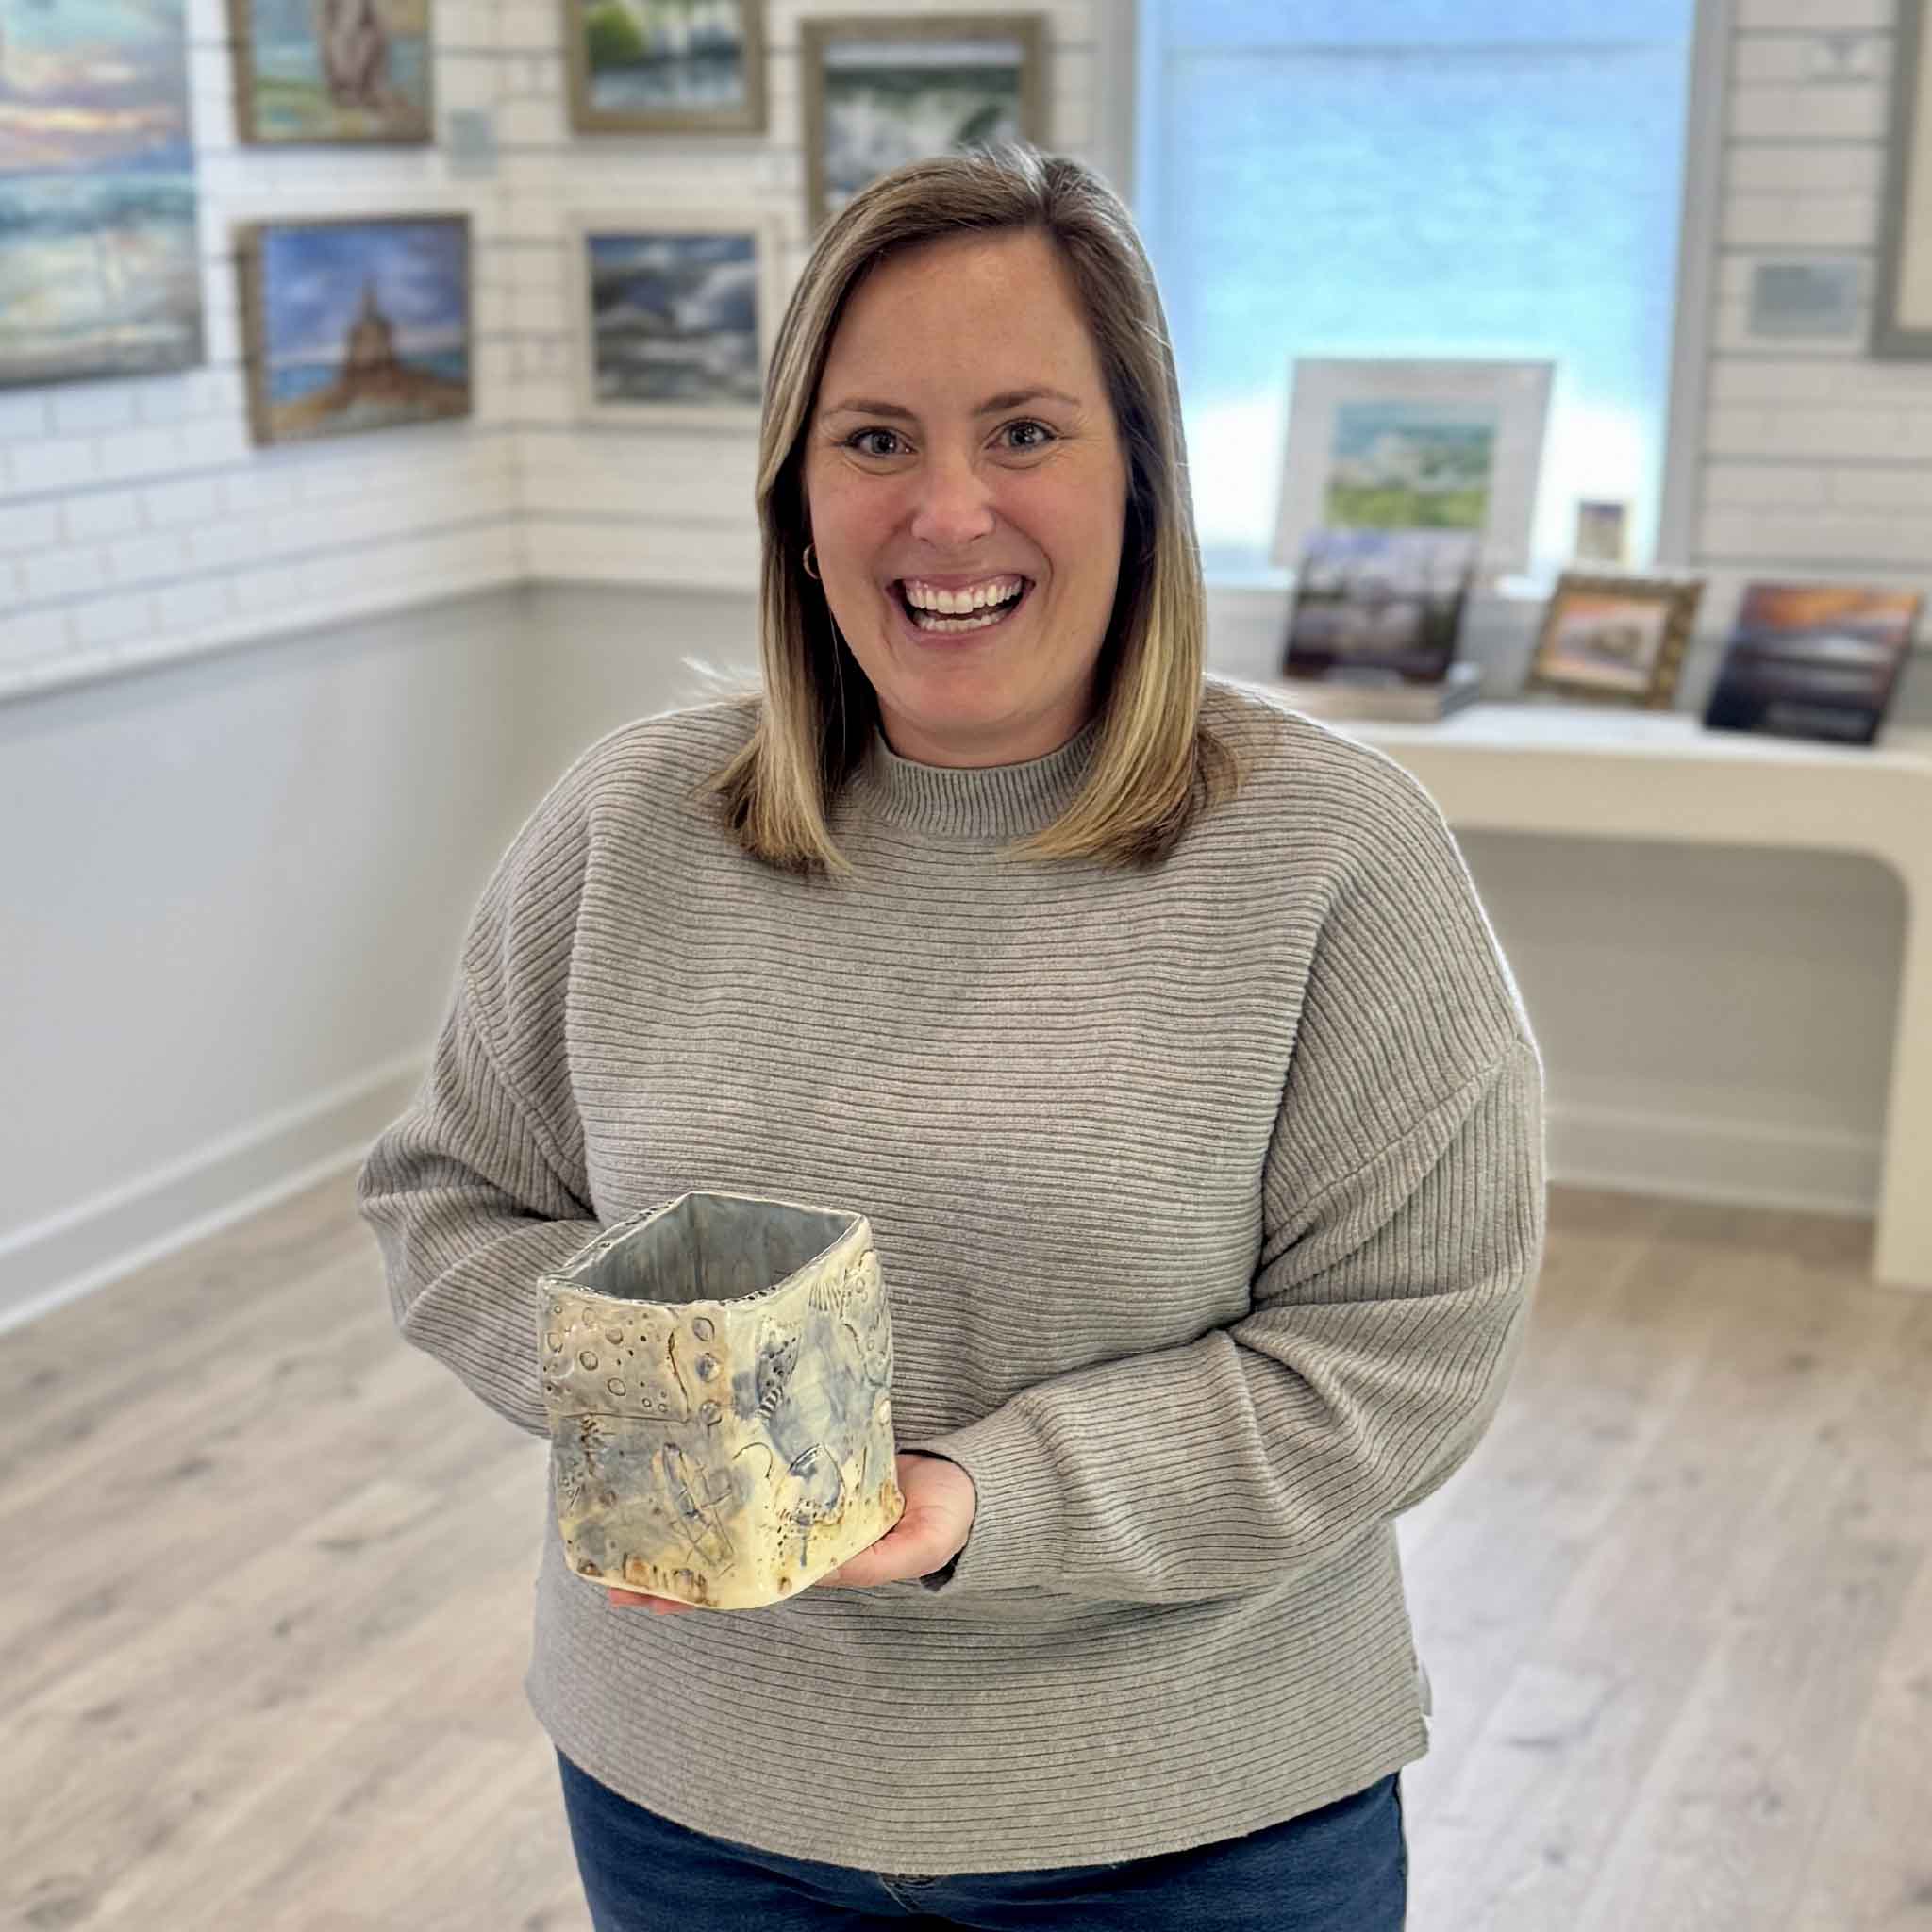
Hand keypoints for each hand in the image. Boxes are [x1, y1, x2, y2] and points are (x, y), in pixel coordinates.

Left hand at [604, 1450, 974, 1613]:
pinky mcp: (811, 1453)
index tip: (640, 1596)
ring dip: (682, 1520)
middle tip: (605, 1574)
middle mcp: (796, 1532)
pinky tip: (688, 1461)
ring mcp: (799, 1494)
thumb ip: (872, 1561)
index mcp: (814, 1559)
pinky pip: (756, 1468)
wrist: (971, 1481)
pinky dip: (721, 1472)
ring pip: (729, 1513)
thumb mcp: (915, 1547)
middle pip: (720, 1553)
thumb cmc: (947, 1519)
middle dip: (666, 1565)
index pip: (739, 1581)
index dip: (691, 1592)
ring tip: (624, 1521)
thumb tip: (822, 1569)